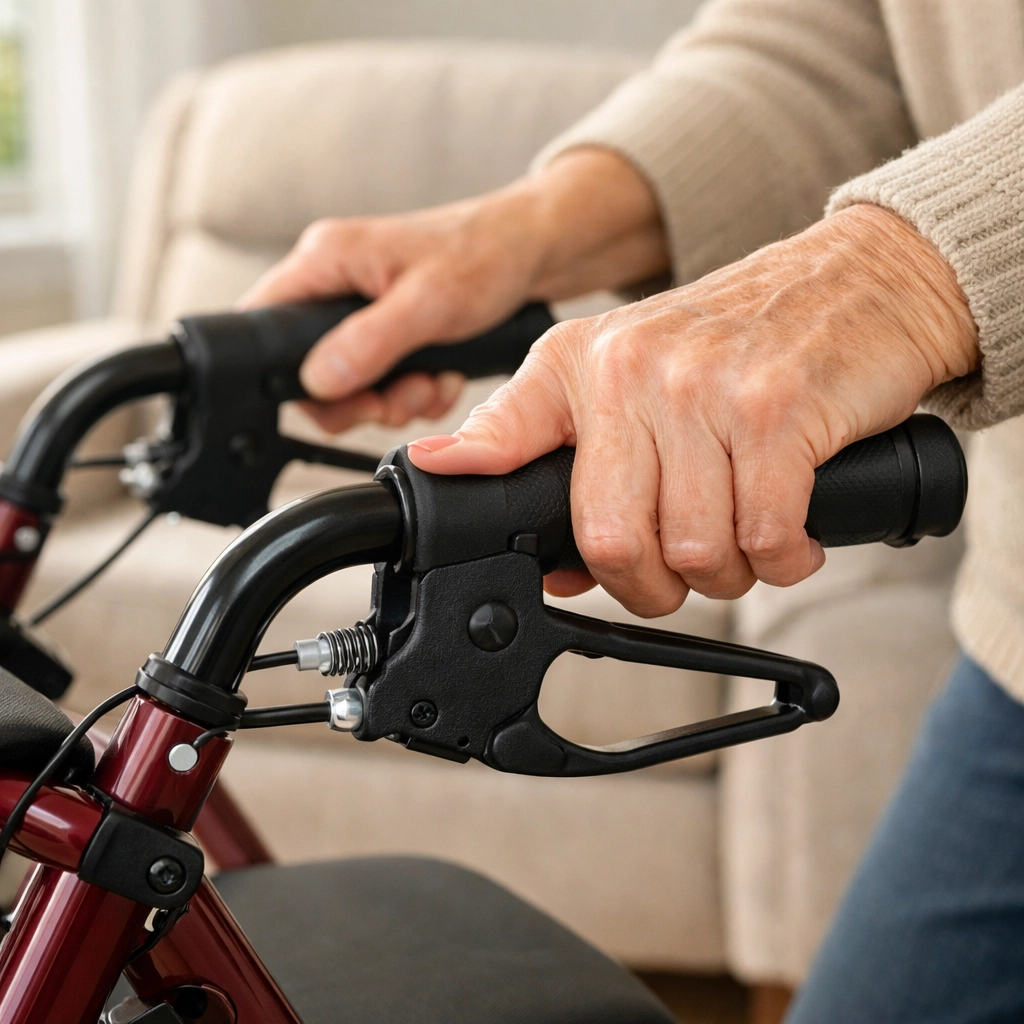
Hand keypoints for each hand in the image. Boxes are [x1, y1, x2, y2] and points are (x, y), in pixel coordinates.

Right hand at [238, 149, 668, 431]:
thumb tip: (319, 380)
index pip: (264, 323)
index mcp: (326, 259)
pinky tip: (440, 379)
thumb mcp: (428, 304)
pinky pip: (378, 380)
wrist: (533, 251)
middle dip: (356, 399)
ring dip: (391, 400)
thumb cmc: (485, 254)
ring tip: (430, 386)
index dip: (290, 374)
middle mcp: (333, 281)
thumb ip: (369, 342)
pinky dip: (411, 392)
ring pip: (346, 382)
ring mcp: (358, 307)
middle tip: (396, 402)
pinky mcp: (385, 328)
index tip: (345, 397)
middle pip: (306, 368)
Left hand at [407, 205, 978, 615]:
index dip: (468, 472)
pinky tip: (787, 540)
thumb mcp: (634, 369)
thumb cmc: (742, 339)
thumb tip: (553, 569)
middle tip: (676, 578)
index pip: (506, 436)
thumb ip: (579, 457)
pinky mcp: (778, 411)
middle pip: (610, 538)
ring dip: (725, 576)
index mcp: (583, 362)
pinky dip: (782, 561)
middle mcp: (632, 370)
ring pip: (693, 550)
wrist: (860, 279)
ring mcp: (704, 389)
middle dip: (649, 588)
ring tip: (742, 546)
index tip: (443, 483)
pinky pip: (765, 537)